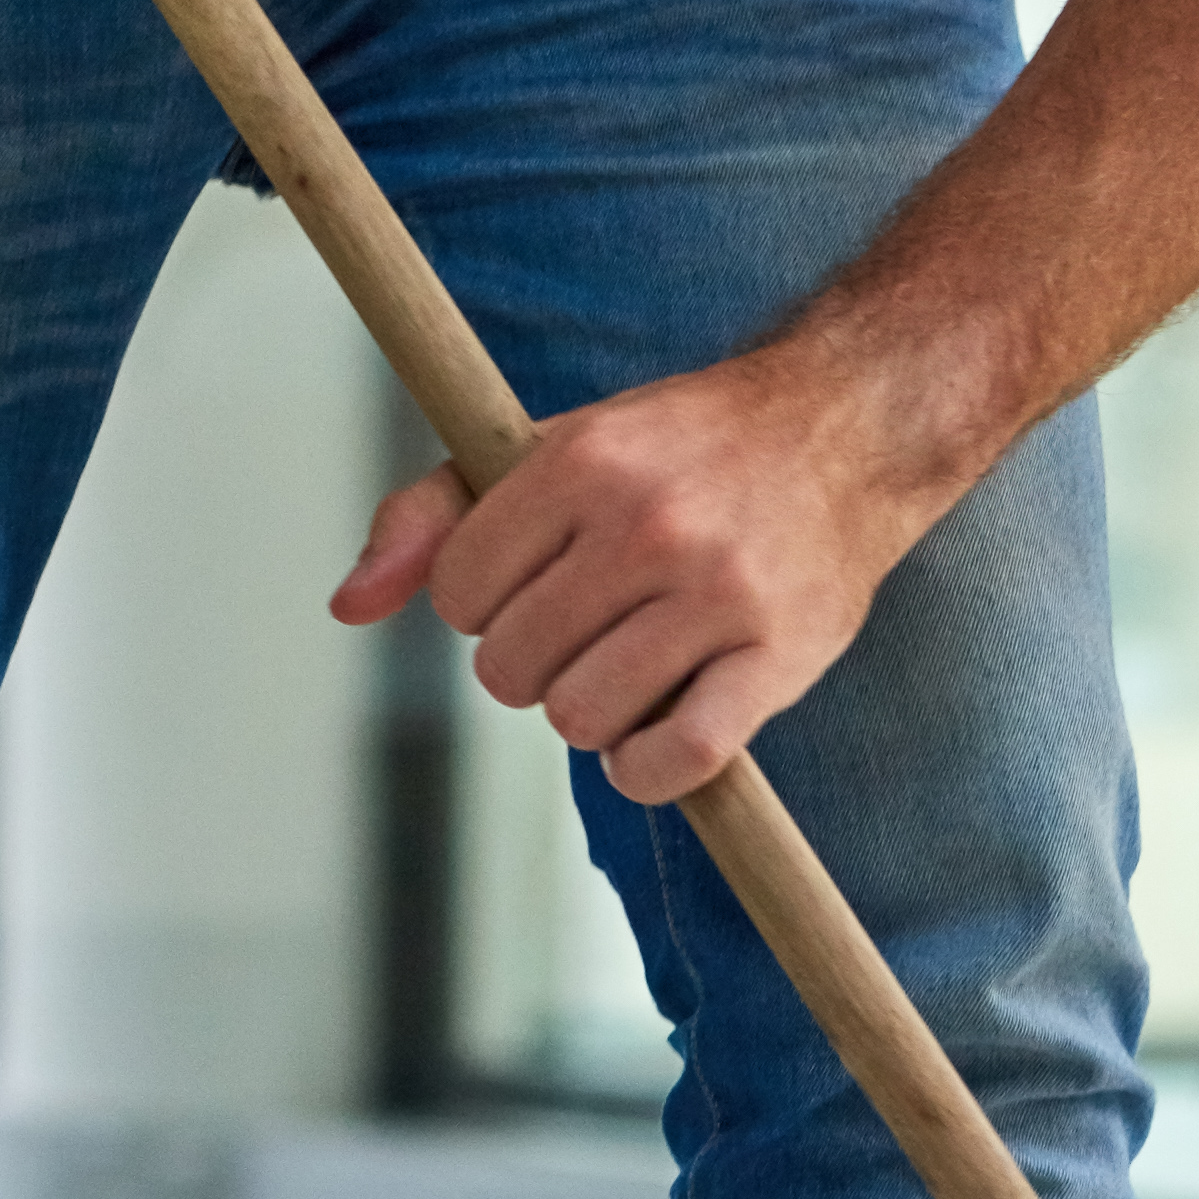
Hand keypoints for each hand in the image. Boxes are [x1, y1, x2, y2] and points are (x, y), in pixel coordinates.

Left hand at [325, 344, 973, 810]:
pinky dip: (648, 770)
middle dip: (534, 666)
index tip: (533, 587)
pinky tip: (656, 737)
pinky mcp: (779, 656)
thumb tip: (349, 607)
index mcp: (581, 460)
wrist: (849, 427)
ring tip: (628, 675)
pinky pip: (675, 759)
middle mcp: (648, 522)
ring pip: (582, 720)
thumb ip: (438, 514)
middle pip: (511, 668)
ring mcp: (719, 592)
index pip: (458, 593)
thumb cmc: (684, 450)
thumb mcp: (556, 447)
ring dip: (591, 718)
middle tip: (586, 635)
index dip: (483, 606)